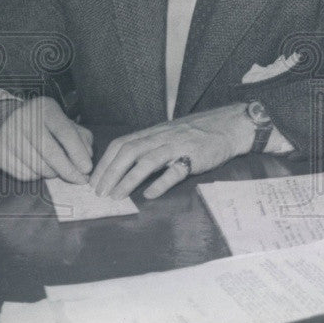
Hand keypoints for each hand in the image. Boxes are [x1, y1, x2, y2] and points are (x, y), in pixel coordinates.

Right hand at [0, 96, 92, 182]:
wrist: (2, 120)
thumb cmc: (43, 124)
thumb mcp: (64, 122)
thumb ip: (81, 137)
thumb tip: (87, 156)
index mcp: (45, 108)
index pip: (65, 132)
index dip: (78, 153)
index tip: (87, 168)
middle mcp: (23, 118)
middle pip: (51, 153)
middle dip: (68, 170)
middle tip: (79, 179)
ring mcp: (7, 135)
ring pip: (38, 166)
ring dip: (52, 173)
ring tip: (56, 169)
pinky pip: (23, 173)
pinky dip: (35, 175)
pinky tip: (37, 166)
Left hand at [89, 104, 252, 200]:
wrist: (229, 126)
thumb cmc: (199, 133)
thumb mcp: (170, 134)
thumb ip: (151, 147)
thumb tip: (127, 167)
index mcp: (154, 132)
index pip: (121, 144)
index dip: (105, 162)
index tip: (93, 181)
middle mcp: (162, 137)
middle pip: (129, 151)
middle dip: (110, 172)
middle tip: (99, 192)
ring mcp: (178, 146)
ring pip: (147, 161)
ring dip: (128, 179)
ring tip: (117, 196)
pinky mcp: (194, 157)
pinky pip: (175, 171)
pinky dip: (161, 183)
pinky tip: (150, 195)